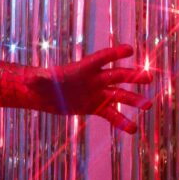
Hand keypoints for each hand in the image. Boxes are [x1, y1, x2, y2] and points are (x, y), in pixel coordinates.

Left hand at [26, 44, 153, 133]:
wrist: (44, 96)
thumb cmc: (40, 84)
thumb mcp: (38, 82)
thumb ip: (38, 79)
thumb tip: (29, 78)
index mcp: (82, 68)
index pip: (101, 58)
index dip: (114, 54)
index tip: (130, 49)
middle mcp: (94, 79)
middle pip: (116, 75)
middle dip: (132, 76)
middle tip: (149, 78)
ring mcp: (97, 93)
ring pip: (119, 95)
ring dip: (133, 100)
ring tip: (148, 105)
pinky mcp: (96, 107)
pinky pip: (111, 114)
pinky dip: (121, 121)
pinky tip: (132, 129)